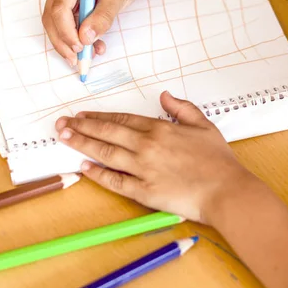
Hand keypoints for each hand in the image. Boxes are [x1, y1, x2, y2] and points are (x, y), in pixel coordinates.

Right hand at [42, 0, 148, 65]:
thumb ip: (102, 17)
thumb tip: (85, 38)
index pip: (59, 10)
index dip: (67, 33)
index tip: (81, 48)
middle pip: (52, 19)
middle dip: (64, 43)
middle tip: (80, 61)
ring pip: (55, 25)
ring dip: (69, 44)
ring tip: (90, 55)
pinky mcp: (63, 1)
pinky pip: (63, 24)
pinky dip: (75, 38)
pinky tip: (92, 47)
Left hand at [55, 92, 251, 222]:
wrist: (226, 191)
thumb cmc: (218, 160)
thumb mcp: (203, 125)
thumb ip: (181, 107)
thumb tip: (164, 95)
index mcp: (159, 128)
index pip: (121, 120)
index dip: (98, 117)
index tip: (82, 115)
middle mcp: (146, 146)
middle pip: (106, 134)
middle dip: (81, 126)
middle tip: (61, 123)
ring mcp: (143, 169)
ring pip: (105, 154)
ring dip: (82, 144)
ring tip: (65, 137)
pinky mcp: (144, 192)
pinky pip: (115, 181)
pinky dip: (98, 175)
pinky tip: (84, 168)